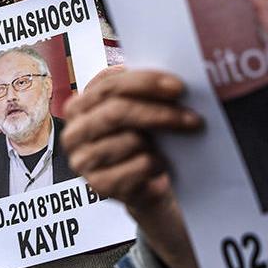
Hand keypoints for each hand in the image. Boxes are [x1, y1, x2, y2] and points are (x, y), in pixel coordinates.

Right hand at [61, 66, 203, 267]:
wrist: (144, 183)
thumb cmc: (142, 139)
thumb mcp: (139, 110)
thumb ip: (143, 92)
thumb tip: (171, 82)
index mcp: (80, 105)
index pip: (110, 85)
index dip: (145, 83)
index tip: (178, 86)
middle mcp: (75, 132)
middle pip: (117, 111)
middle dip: (160, 112)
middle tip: (193, 117)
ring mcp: (83, 160)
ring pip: (130, 139)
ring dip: (161, 142)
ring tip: (176, 144)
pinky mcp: (99, 185)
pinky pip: (139, 166)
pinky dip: (158, 163)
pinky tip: (161, 164)